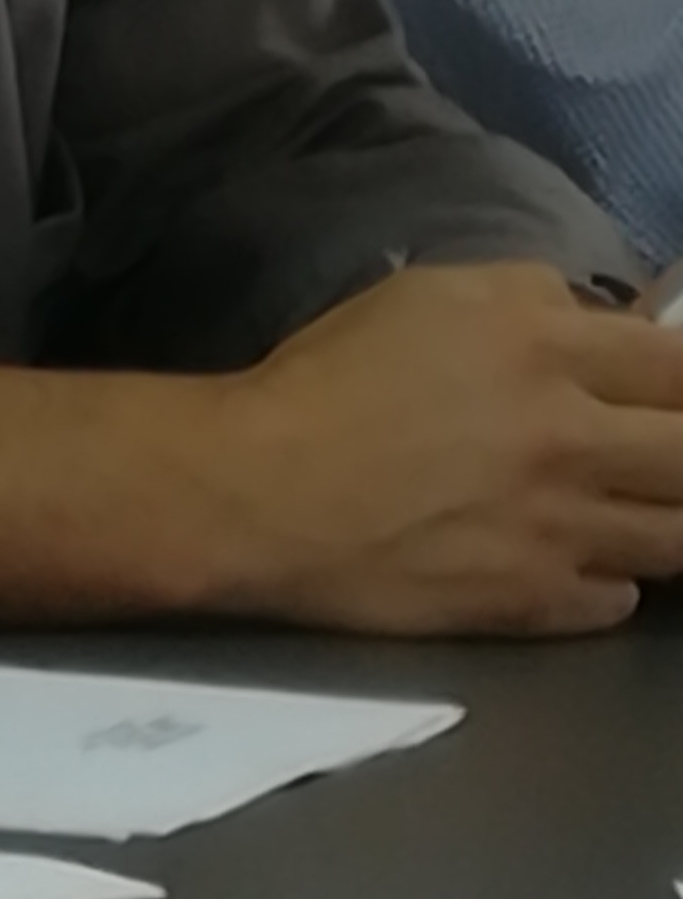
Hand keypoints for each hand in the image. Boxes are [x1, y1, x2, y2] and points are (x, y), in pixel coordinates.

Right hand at [215, 263, 682, 636]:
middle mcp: (569, 441)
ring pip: (681, 538)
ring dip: (669, 517)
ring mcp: (557, 531)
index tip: (678, 389)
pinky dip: (612, 581)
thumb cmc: (328, 380)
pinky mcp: (530, 603)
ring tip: (641, 505)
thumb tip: (598, 320)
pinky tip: (584, 560)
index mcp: (544, 349)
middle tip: (663, 451)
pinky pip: (618, 600)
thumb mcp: (425, 296)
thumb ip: (525, 295)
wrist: (258, 492)